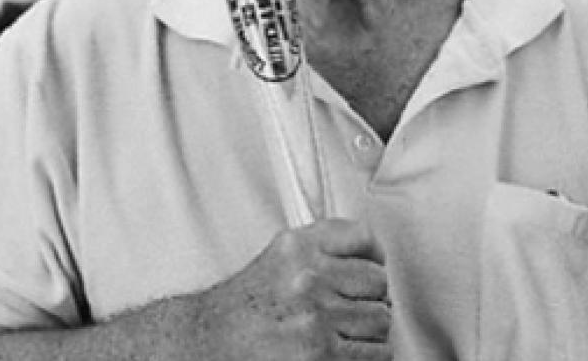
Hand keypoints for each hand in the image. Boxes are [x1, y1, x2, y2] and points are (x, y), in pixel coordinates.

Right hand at [192, 218, 391, 359]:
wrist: (205, 346)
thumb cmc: (242, 309)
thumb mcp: (280, 258)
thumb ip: (321, 248)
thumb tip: (372, 257)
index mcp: (299, 246)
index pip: (363, 238)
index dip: (374, 258)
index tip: (373, 271)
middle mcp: (308, 276)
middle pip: (379, 282)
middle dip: (371, 299)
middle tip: (354, 312)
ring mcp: (316, 317)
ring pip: (381, 320)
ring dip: (371, 332)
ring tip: (348, 336)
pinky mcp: (321, 355)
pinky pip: (376, 355)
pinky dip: (369, 358)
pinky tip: (346, 354)